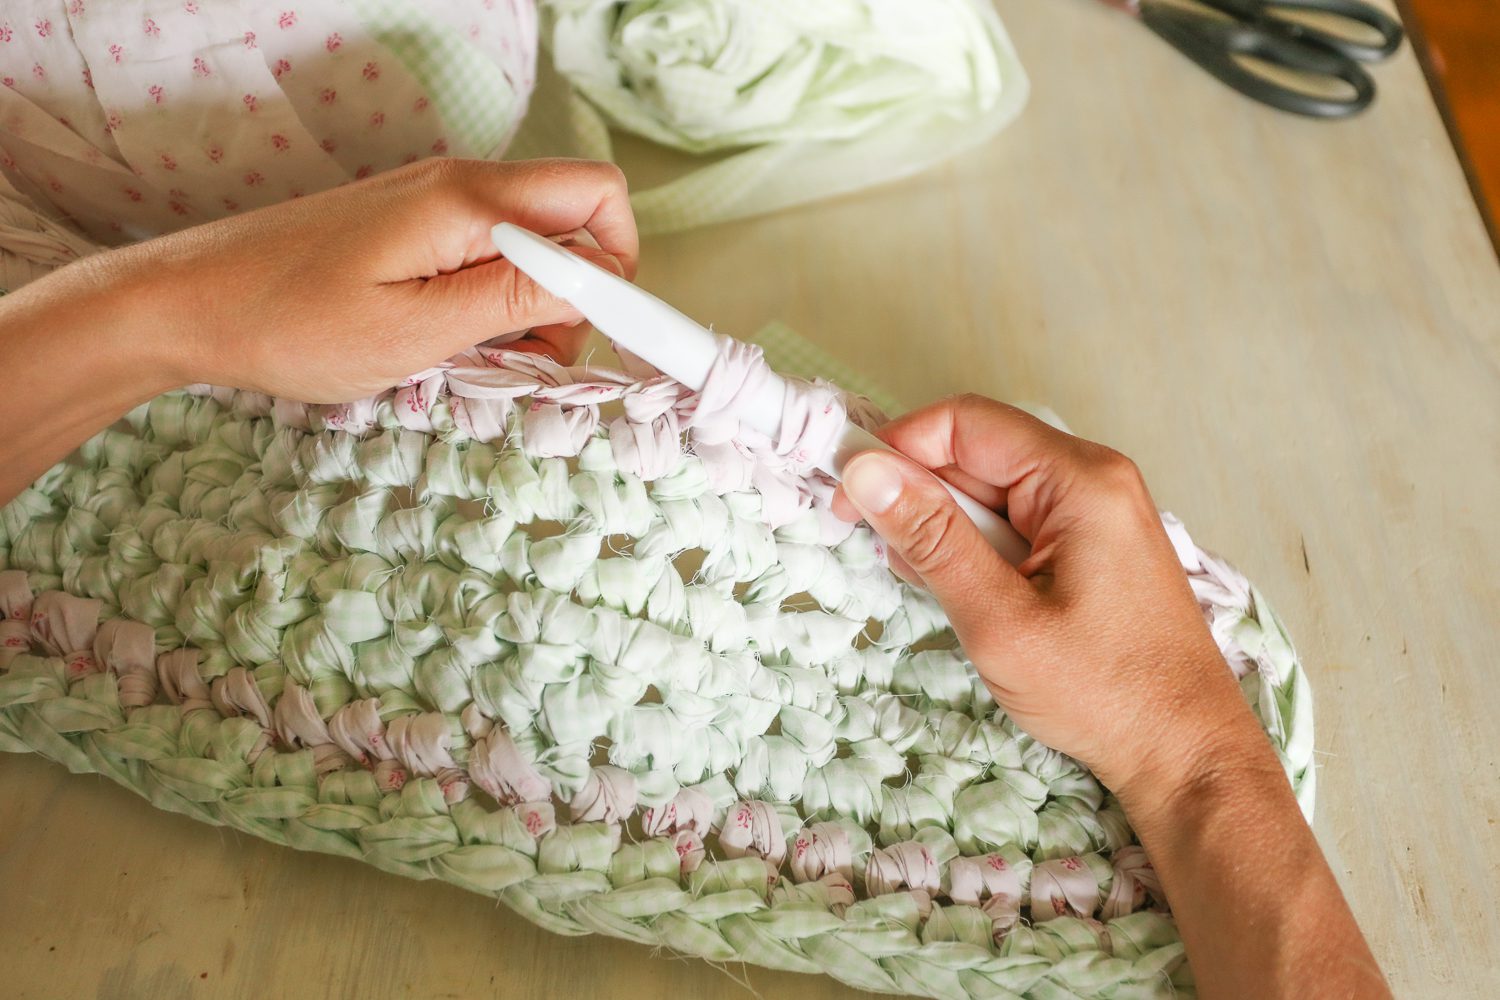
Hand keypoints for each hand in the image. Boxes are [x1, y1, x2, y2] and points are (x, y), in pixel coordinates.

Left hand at [95, 157, 638, 399]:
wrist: (187, 304)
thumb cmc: (290, 324)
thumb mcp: (414, 330)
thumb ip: (515, 300)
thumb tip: (598, 283)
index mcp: (467, 202)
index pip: (597, 204)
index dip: (620, 273)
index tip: (598, 342)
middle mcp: (459, 185)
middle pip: (573, 220)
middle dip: (580, 294)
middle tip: (533, 361)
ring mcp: (434, 202)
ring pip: (533, 244)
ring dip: (533, 307)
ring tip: (481, 361)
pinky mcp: (411, 226)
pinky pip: (487, 255)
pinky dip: (493, 303)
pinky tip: (451, 342)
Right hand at [831, 394, 1263, 796]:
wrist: (1187, 754)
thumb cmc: (1103, 693)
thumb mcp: (999, 618)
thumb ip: (931, 538)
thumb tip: (865, 470)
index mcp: (1080, 479)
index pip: (964, 422)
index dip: (899, 451)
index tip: (851, 499)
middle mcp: (1095, 478)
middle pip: (979, 452)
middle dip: (922, 496)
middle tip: (890, 558)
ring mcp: (1099, 511)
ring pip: (994, 490)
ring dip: (949, 529)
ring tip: (936, 589)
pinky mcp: (1095, 545)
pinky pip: (1020, 521)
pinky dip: (981, 549)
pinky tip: (970, 596)